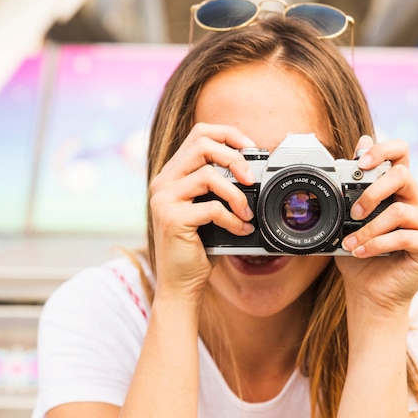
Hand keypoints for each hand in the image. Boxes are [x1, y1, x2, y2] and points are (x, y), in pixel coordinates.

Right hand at [149, 123, 255, 298]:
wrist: (181, 283)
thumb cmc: (199, 247)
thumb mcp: (210, 209)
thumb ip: (221, 187)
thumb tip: (254, 172)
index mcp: (172, 174)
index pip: (199, 134)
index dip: (228, 134)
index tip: (251, 148)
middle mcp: (163, 182)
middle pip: (202, 146)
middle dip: (235, 158)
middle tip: (251, 180)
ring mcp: (164, 199)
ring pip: (208, 175)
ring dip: (237, 194)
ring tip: (247, 213)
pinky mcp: (171, 219)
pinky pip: (211, 207)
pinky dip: (232, 219)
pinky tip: (240, 230)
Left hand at [335, 136, 417, 318]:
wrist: (369, 291)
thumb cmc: (360, 254)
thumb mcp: (348, 220)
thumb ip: (352, 186)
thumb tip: (356, 148)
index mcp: (397, 189)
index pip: (400, 153)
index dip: (384, 149)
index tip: (360, 162)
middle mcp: (416, 201)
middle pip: (403, 175)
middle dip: (372, 192)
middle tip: (354, 213)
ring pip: (400, 210)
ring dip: (369, 228)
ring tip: (351, 243)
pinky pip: (405, 236)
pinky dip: (378, 244)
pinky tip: (363, 252)